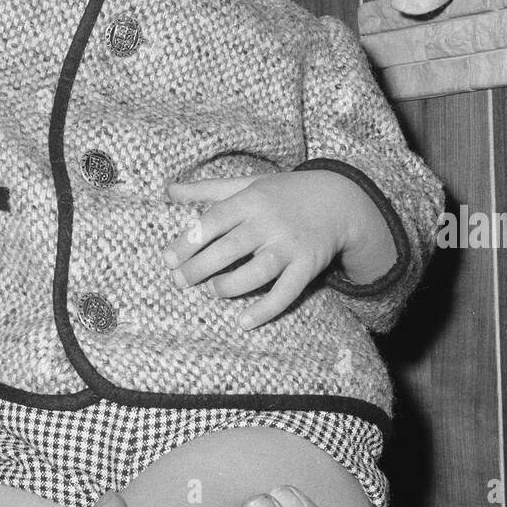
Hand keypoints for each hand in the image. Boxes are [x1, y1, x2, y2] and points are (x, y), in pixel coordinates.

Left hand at [165, 170, 393, 328]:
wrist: (339, 201)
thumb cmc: (283, 193)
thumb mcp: (247, 184)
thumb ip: (208, 189)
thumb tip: (169, 189)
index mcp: (251, 200)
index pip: (213, 221)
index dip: (188, 241)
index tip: (167, 259)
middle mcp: (269, 222)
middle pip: (230, 247)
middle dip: (200, 267)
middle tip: (179, 281)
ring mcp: (290, 245)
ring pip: (257, 272)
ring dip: (230, 286)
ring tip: (211, 291)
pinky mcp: (307, 266)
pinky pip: (286, 293)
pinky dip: (265, 310)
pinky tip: (243, 322)